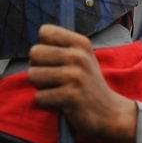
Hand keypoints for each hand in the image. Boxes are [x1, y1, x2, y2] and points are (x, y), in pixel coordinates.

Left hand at [28, 24, 137, 142]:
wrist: (108, 111)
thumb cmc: (87, 83)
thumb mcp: (82, 58)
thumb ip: (60, 47)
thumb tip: (33, 51)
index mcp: (82, 43)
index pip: (45, 31)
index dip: (45, 46)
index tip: (57, 59)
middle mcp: (79, 56)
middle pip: (34, 52)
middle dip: (39, 67)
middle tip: (56, 77)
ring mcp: (75, 76)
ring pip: (32, 75)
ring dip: (41, 86)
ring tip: (59, 89)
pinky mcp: (70, 96)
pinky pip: (39, 96)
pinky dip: (47, 102)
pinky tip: (62, 102)